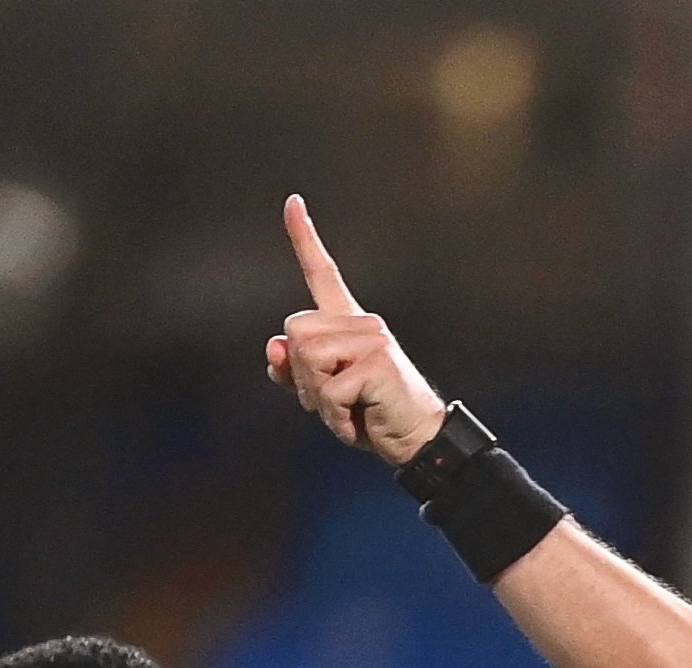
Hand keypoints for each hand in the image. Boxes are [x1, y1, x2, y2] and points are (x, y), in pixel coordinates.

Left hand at [267, 193, 450, 466]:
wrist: (417, 441)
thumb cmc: (370, 414)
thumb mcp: (324, 393)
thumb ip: (294, 370)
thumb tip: (274, 347)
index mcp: (348, 323)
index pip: (322, 273)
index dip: (304, 238)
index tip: (293, 202)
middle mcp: (362, 322)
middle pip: (294, 330)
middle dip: (301, 373)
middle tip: (332, 400)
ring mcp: (372, 339)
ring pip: (308, 357)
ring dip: (318, 396)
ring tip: (347, 410)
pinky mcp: (377, 363)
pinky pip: (329, 390)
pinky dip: (334, 417)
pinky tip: (356, 423)